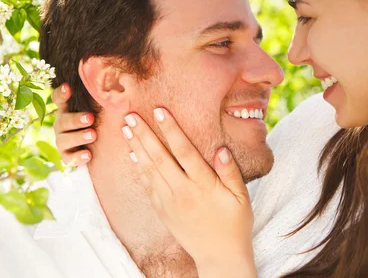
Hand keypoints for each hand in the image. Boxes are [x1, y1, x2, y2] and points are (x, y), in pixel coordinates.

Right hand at [51, 83, 96, 164]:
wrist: (101, 146)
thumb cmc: (100, 120)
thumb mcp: (101, 108)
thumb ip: (103, 97)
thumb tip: (122, 78)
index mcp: (68, 110)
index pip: (58, 99)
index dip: (61, 93)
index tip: (68, 87)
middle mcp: (62, 124)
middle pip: (62, 121)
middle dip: (76, 119)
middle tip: (90, 118)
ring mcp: (63, 141)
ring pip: (63, 139)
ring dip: (78, 137)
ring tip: (93, 134)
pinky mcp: (67, 156)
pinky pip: (68, 158)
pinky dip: (77, 157)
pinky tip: (88, 155)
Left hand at [122, 109, 256, 277]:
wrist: (219, 257)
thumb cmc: (234, 223)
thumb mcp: (241, 197)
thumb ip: (230, 172)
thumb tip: (220, 149)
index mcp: (204, 185)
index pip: (184, 151)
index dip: (171, 130)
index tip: (160, 111)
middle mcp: (183, 191)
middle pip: (160, 157)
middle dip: (144, 134)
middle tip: (131, 115)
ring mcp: (170, 202)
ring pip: (149, 170)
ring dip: (136, 148)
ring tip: (125, 130)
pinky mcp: (163, 211)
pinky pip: (147, 186)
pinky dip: (138, 169)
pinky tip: (132, 155)